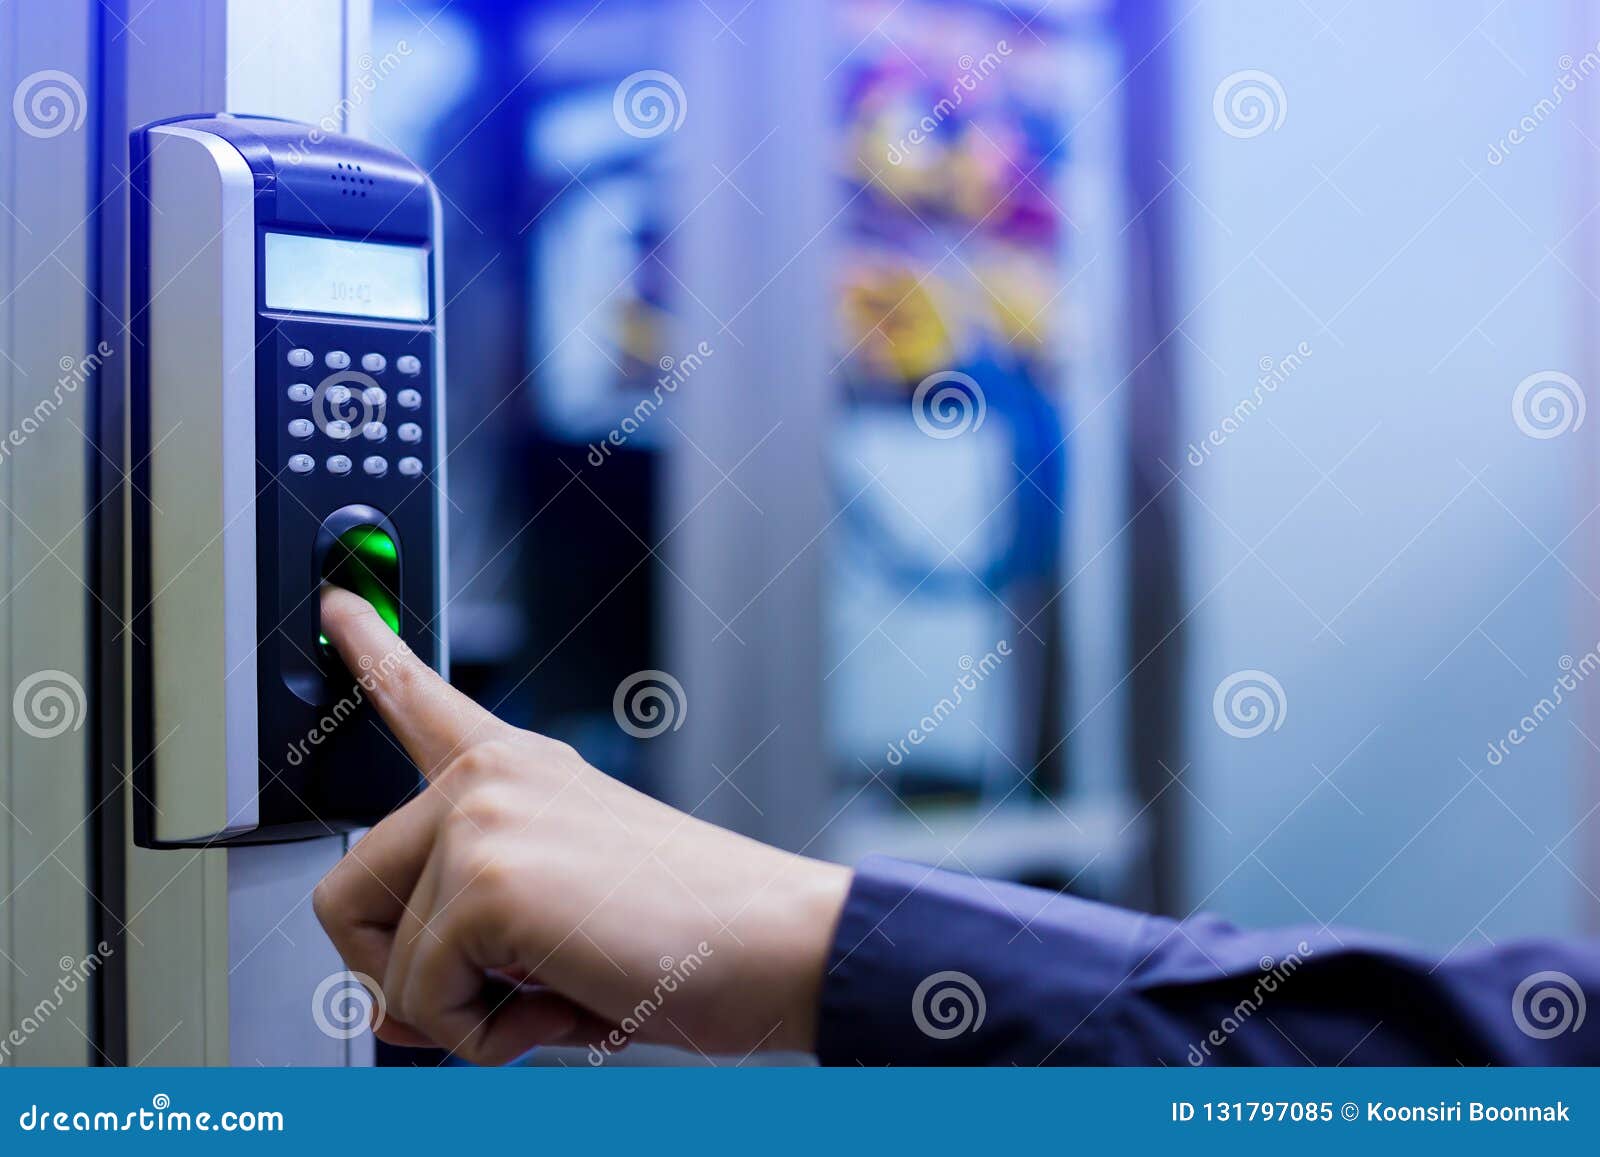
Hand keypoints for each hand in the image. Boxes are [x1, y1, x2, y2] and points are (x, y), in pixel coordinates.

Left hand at [311, 586, 852, 1064]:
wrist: (778, 943)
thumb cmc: (692, 933)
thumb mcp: (562, 917)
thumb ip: (470, 938)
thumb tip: (388, 1010)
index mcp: (518, 769)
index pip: (420, 698)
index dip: (368, 649)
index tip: (333, 602)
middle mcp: (488, 778)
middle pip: (348, 893)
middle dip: (400, 974)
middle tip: (490, 994)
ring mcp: (483, 818)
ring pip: (386, 966)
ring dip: (461, 1014)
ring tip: (557, 986)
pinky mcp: (487, 879)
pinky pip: (422, 1001)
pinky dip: (482, 1036)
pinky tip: (563, 999)